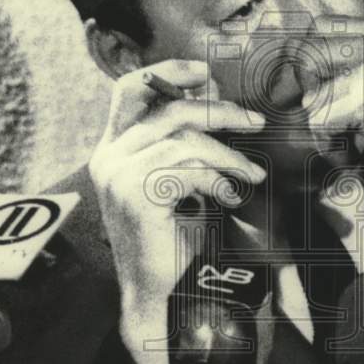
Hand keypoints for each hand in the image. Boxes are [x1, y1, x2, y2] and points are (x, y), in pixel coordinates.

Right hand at [89, 59, 266, 363]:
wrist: (157, 292)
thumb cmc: (172, 236)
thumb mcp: (176, 178)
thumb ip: (184, 142)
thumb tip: (215, 99)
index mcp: (113, 146)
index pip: (129, 88)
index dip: (168, 72)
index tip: (205, 73)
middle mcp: (109, 156)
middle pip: (167, 108)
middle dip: (217, 110)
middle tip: (254, 121)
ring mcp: (117, 175)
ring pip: (185, 141)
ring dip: (228, 156)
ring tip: (251, 175)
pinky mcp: (135, 195)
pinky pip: (189, 170)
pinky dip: (219, 181)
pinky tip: (231, 198)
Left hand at [298, 16, 363, 271]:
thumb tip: (347, 37)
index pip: (323, 26)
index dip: (309, 60)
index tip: (315, 93)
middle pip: (307, 52)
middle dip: (306, 91)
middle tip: (327, 121)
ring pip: (311, 92)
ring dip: (322, 127)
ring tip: (348, 146)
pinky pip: (320, 120)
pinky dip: (332, 146)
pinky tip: (356, 157)